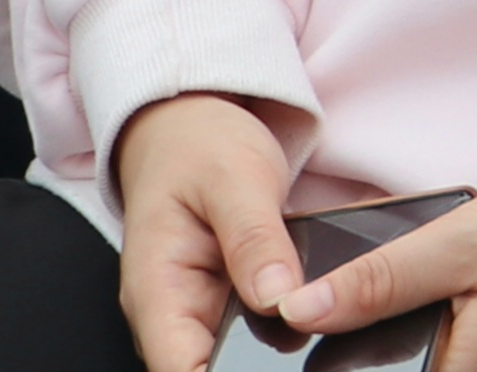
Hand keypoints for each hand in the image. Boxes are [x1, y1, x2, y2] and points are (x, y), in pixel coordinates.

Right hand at [112, 93, 305, 371]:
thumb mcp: (236, 179)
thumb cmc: (199, 148)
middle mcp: (171, 312)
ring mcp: (199, 311)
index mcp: (157, 291)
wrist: (188, 127)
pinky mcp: (227, 303)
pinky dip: (284, 328)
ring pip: (235, 357)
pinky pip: (255, 332)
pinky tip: (319, 313)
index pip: (179, 370)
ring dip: (271, 352)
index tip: (273, 369)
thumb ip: (255, 240)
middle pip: (207, 370)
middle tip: (309, 329)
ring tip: (319, 319)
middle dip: (256, 364)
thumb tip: (278, 300)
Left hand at [271, 182, 476, 371]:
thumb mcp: (453, 247)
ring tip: (348, 311)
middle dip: (348, 353)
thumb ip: (376, 280)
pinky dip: (395, 347)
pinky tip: (389, 313)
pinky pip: (421, 365)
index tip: (299, 342)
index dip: (332, 367)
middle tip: (322, 309)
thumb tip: (297, 308)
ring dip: (370, 349)